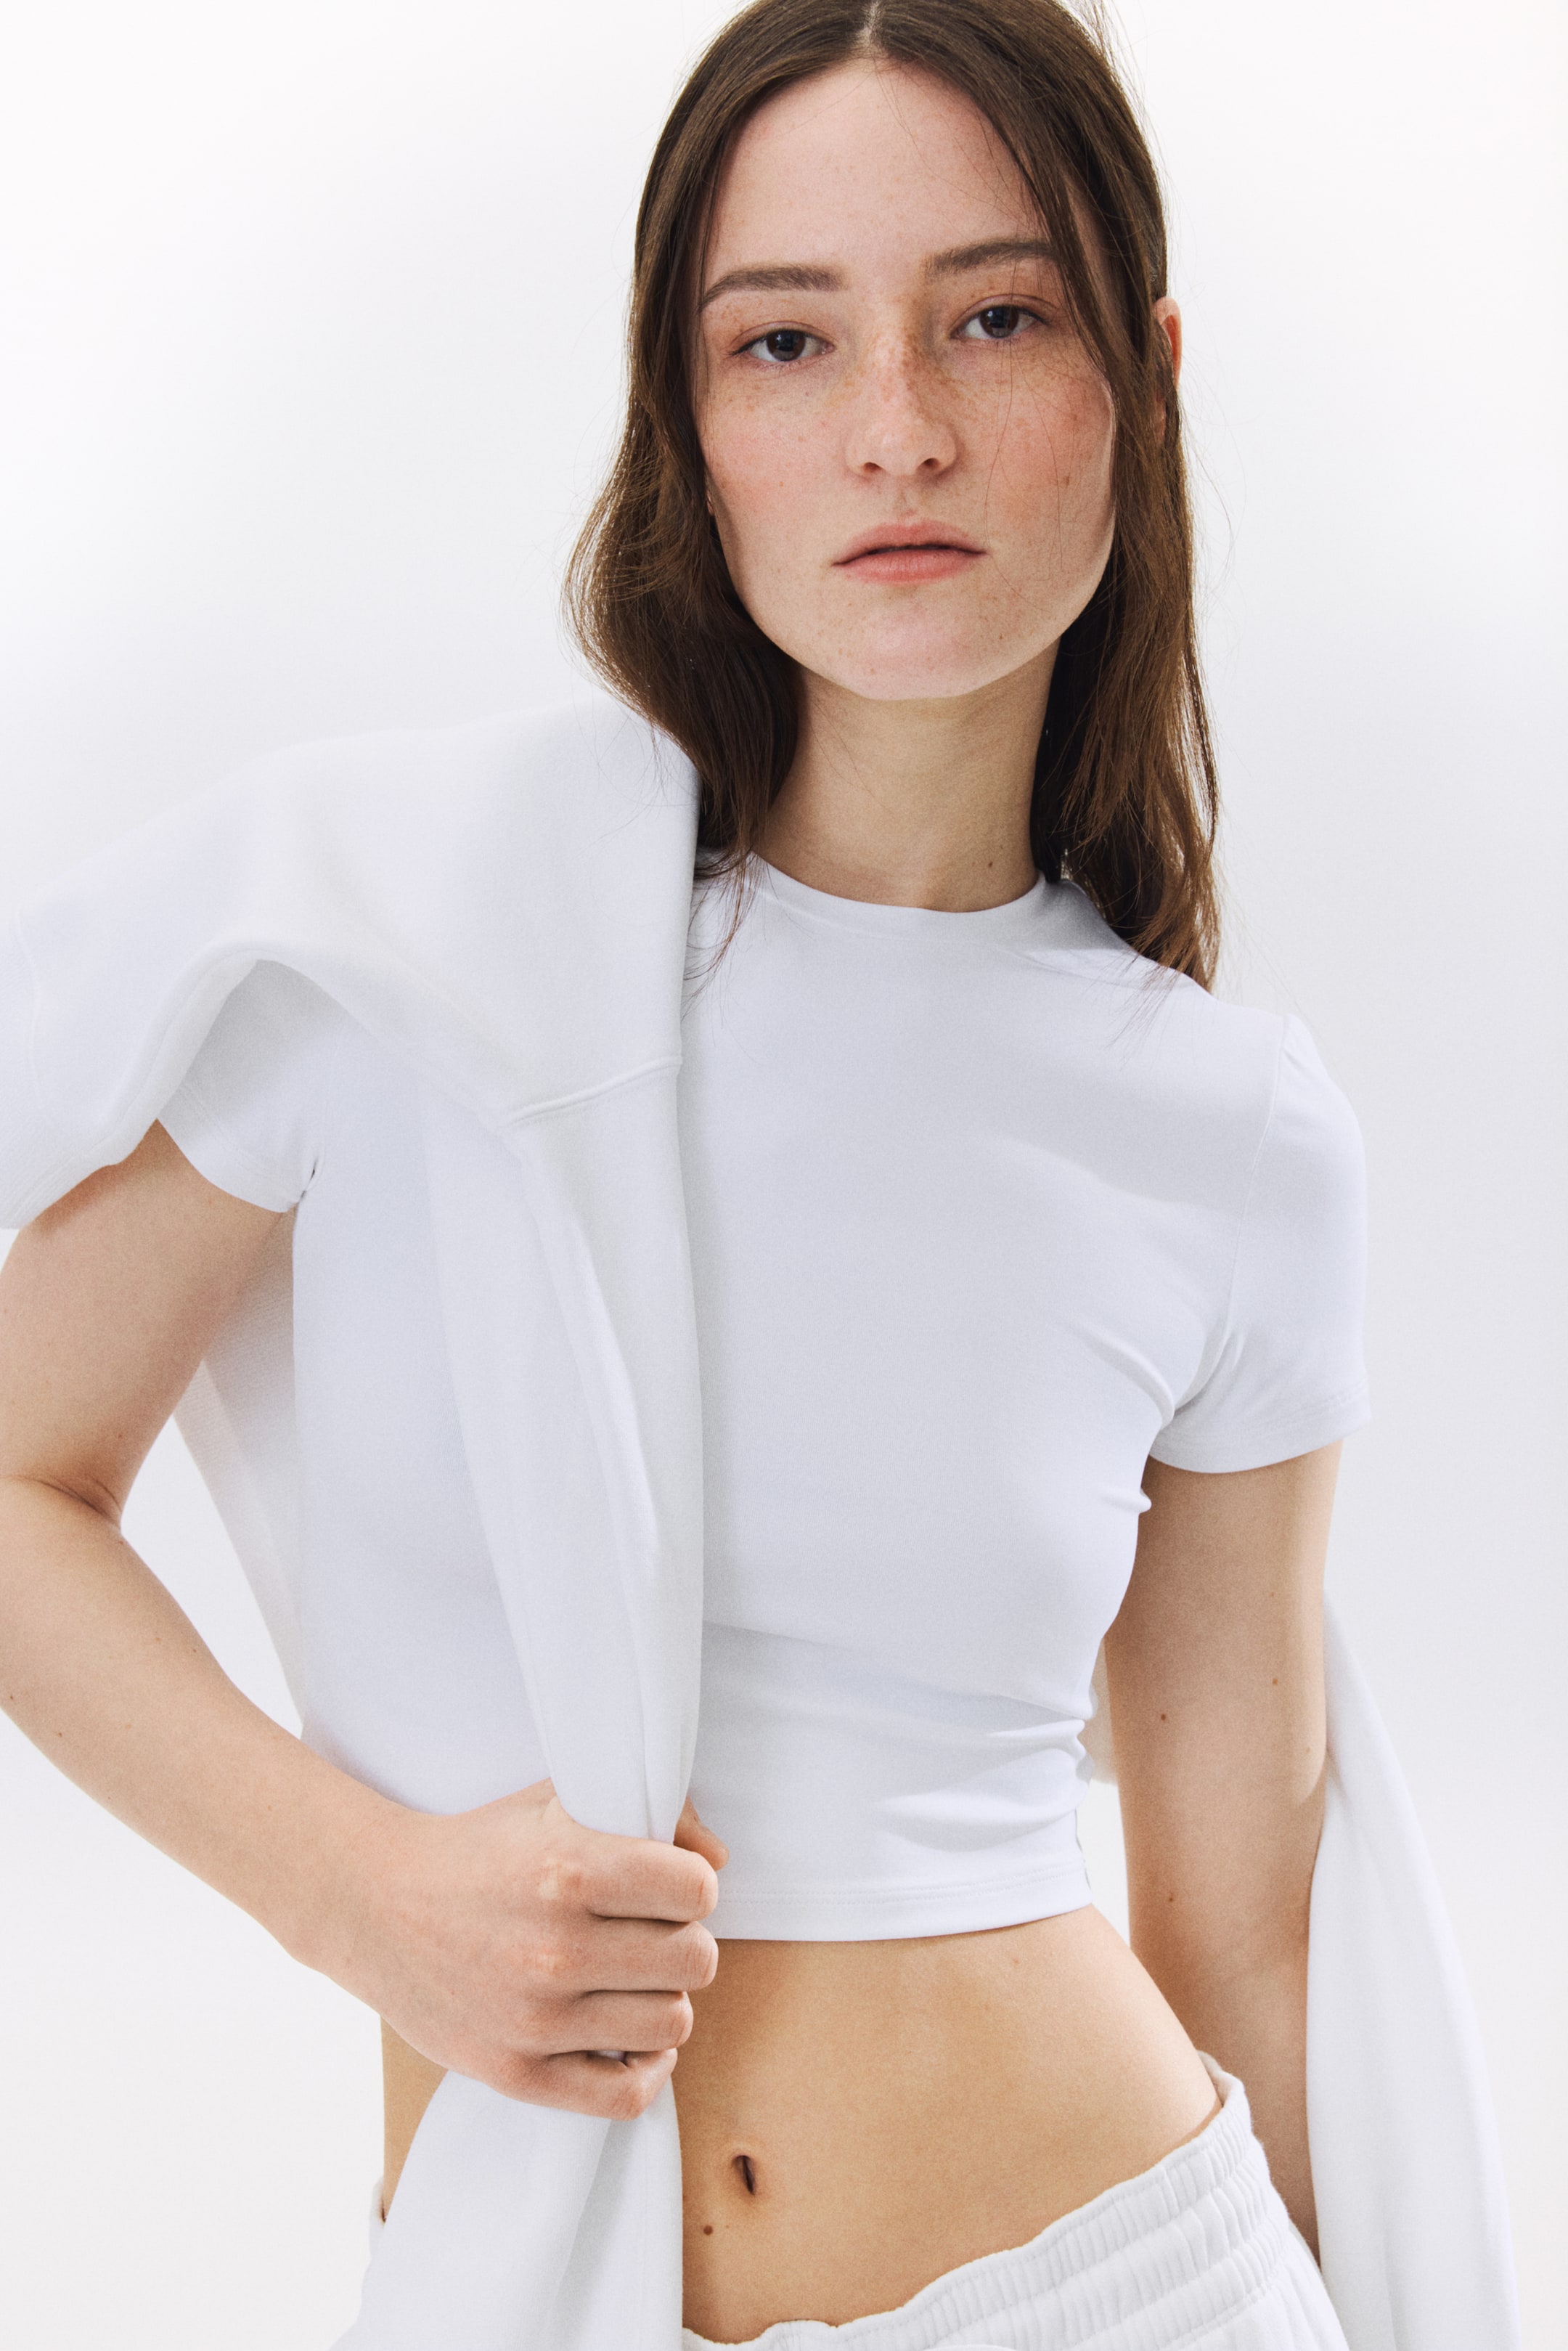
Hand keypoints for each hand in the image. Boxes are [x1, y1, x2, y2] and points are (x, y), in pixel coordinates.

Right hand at [326, 1779, 727, 2120]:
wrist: (374, 1903)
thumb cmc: (478, 1848)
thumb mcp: (556, 1801)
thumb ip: (647, 1813)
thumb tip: (718, 1859)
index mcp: (568, 1869)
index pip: (698, 1892)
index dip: (691, 1886)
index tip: (666, 1887)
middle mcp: (555, 1947)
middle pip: (696, 1961)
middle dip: (683, 1942)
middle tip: (649, 1934)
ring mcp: (535, 2018)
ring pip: (671, 2024)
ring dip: (663, 2000)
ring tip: (632, 1980)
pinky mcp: (514, 2073)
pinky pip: (626, 2097)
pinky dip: (647, 2070)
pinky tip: (633, 2039)